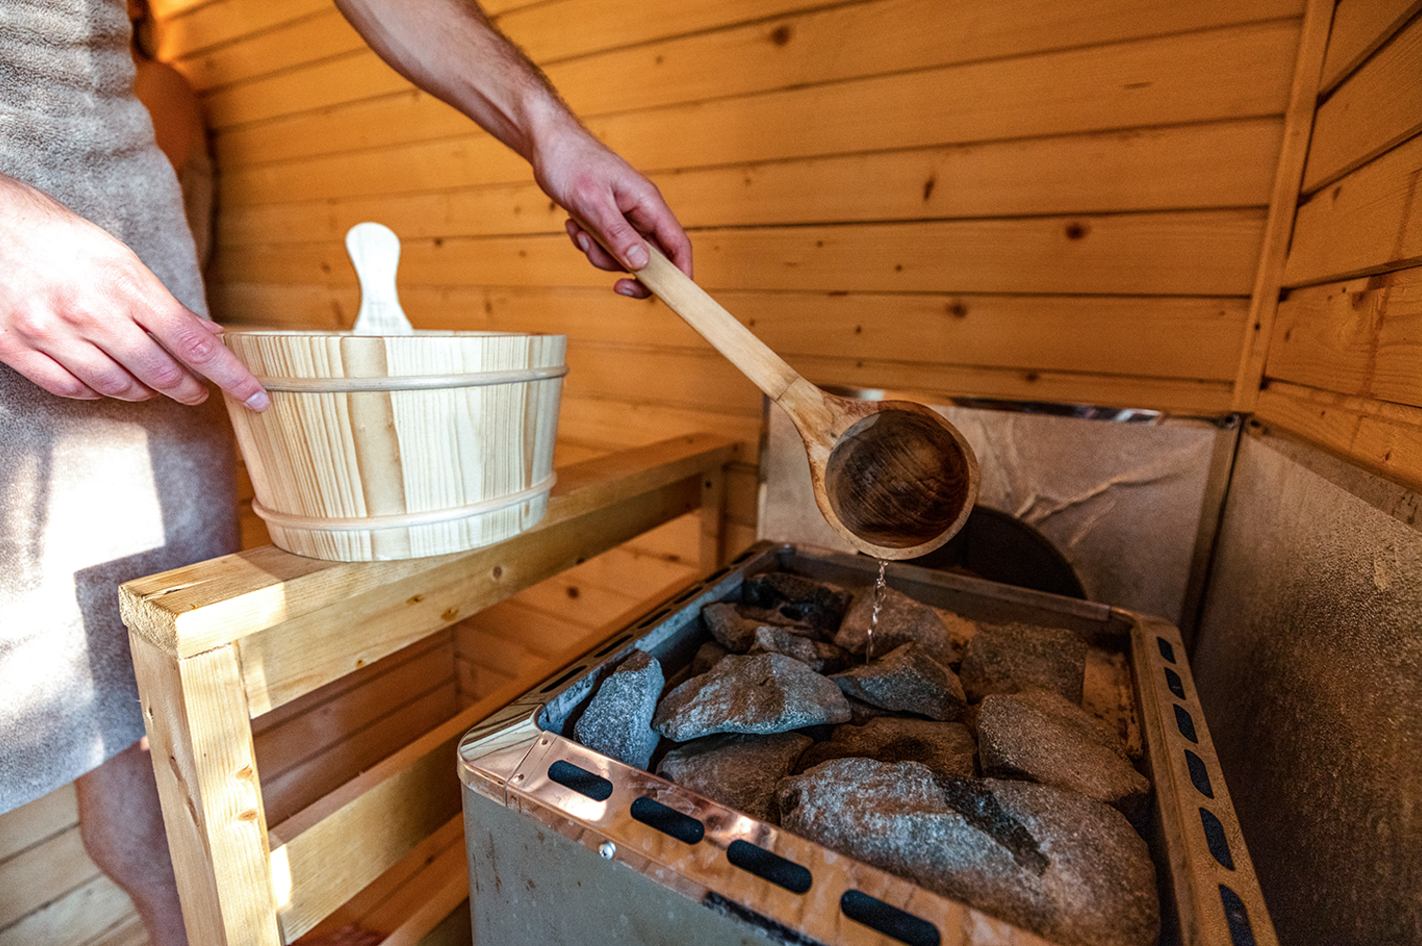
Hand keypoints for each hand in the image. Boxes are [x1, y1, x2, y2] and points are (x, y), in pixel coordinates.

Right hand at [0, 174, 268, 409]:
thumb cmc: (52, 231)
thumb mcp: (116, 256)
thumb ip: (162, 301)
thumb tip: (209, 333)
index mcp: (124, 282)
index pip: (194, 342)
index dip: (231, 375)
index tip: (257, 396)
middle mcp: (91, 312)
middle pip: (161, 373)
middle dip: (189, 389)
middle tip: (200, 392)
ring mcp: (51, 332)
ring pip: (118, 387)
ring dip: (145, 391)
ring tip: (154, 384)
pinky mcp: (15, 348)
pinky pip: (72, 389)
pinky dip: (97, 392)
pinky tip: (107, 382)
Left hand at [534, 120, 691, 297]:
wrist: (547, 143)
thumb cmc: (570, 162)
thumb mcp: (592, 202)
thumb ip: (618, 235)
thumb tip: (643, 265)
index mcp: (648, 203)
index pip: (678, 244)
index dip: (682, 273)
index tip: (675, 296)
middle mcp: (642, 212)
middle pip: (652, 259)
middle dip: (627, 271)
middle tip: (615, 285)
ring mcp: (625, 217)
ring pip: (624, 256)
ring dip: (600, 255)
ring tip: (580, 232)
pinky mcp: (609, 220)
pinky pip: (606, 247)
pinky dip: (588, 243)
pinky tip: (574, 225)